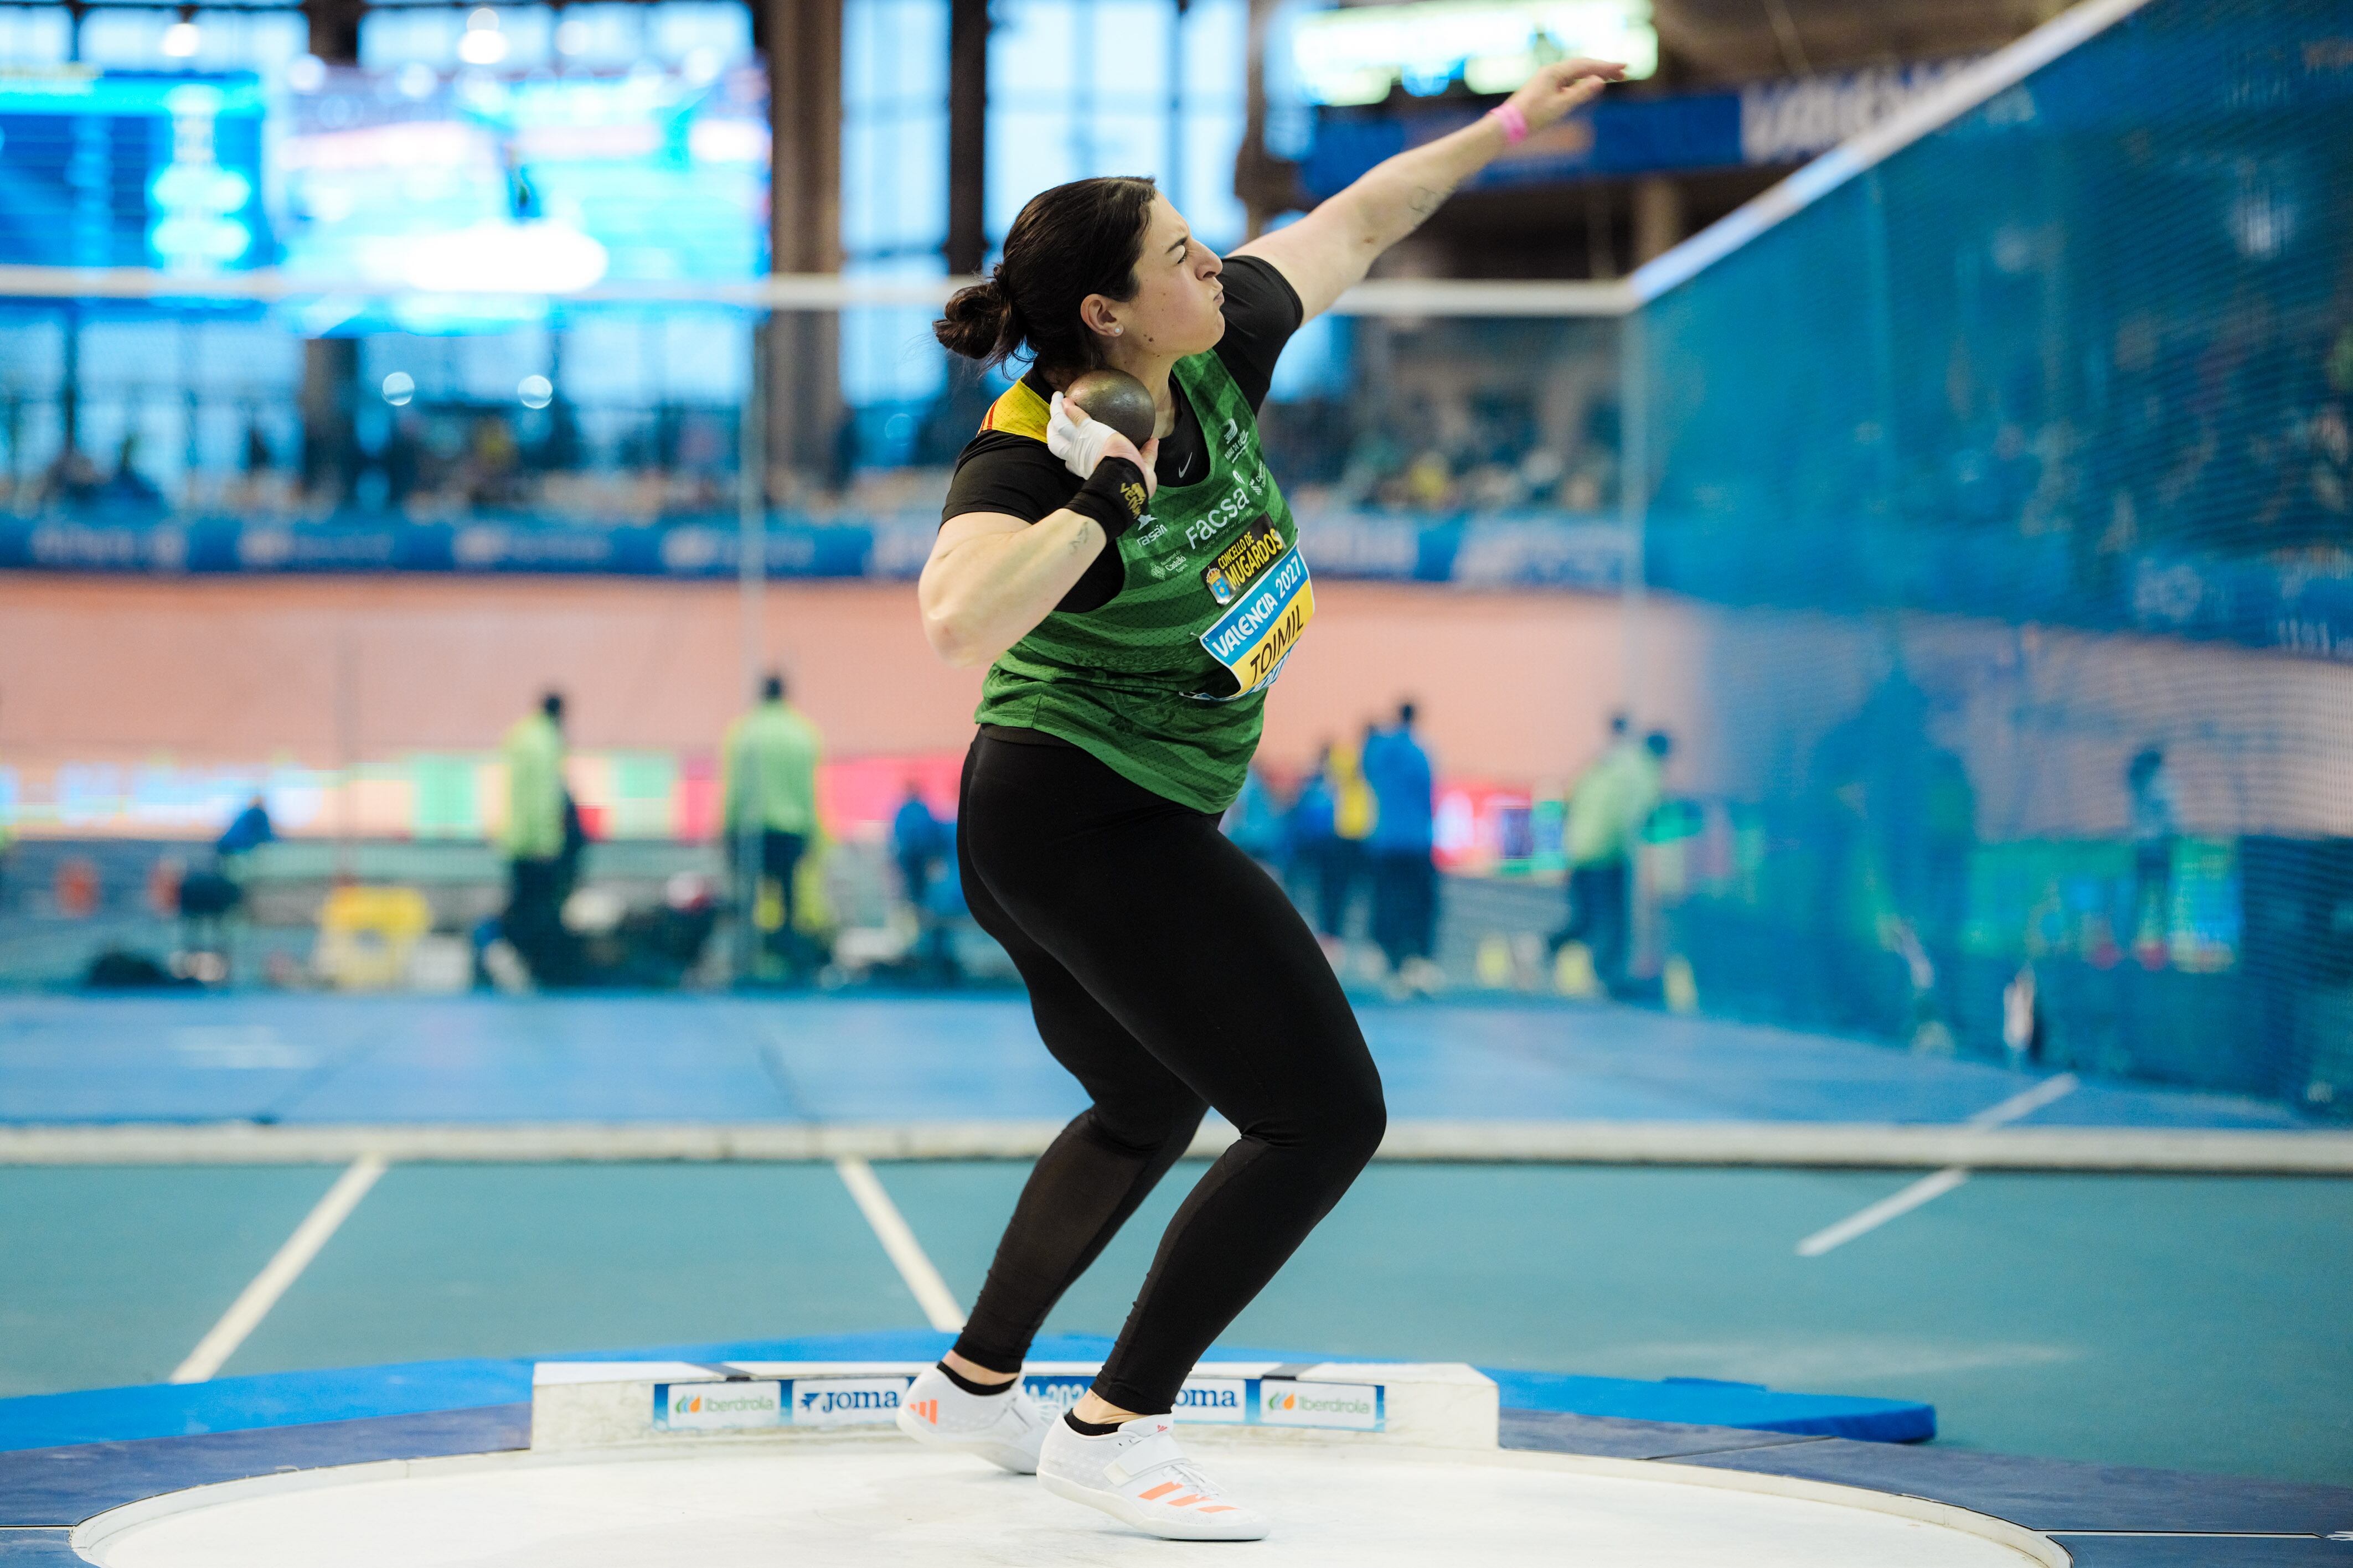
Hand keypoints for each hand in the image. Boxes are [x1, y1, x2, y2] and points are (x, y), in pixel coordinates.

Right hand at [1049, 392, 1158, 497]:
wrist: (1124, 477)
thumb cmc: (1134, 479)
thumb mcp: (1145, 468)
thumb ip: (1148, 454)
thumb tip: (1154, 442)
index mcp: (1088, 470)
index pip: (1072, 464)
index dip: (1069, 459)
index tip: (1070, 455)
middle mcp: (1078, 458)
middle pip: (1057, 444)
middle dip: (1052, 431)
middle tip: (1052, 422)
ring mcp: (1078, 444)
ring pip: (1058, 427)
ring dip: (1055, 412)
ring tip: (1055, 399)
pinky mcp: (1085, 431)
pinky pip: (1072, 416)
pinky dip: (1065, 407)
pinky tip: (1065, 397)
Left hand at [1504, 58, 1626, 136]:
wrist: (1508, 126)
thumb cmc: (1532, 117)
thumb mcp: (1560, 106)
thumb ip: (1581, 93)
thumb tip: (1599, 80)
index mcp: (1555, 72)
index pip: (1586, 65)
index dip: (1606, 66)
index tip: (1623, 67)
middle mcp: (1551, 71)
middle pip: (1583, 66)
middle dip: (1604, 69)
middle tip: (1623, 73)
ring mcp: (1548, 79)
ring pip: (1577, 72)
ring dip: (1595, 74)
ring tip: (1613, 78)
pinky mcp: (1546, 87)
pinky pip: (1570, 80)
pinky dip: (1584, 81)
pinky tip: (1591, 84)